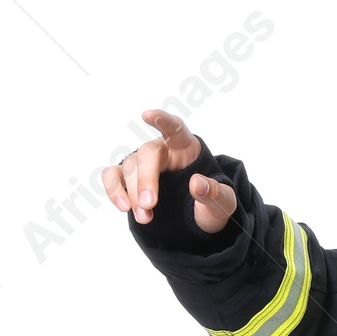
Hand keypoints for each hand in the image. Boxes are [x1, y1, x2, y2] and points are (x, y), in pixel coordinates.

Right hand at [102, 108, 235, 230]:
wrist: (197, 220)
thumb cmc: (210, 203)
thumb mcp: (223, 202)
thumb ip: (215, 193)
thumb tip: (196, 183)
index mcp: (186, 147)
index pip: (174, 128)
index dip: (162, 121)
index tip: (147, 115)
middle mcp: (162, 150)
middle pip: (147, 154)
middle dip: (145, 180)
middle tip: (149, 205)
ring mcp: (143, 164)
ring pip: (129, 168)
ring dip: (132, 194)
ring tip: (144, 217)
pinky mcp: (129, 179)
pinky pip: (113, 177)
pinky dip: (114, 190)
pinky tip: (123, 207)